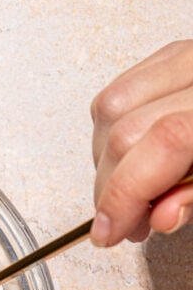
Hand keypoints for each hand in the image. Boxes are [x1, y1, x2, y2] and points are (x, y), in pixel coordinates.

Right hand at [90, 39, 192, 246]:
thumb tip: (160, 216)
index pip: (164, 141)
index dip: (124, 194)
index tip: (107, 233)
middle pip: (127, 128)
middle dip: (111, 189)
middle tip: (124, 225)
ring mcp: (190, 57)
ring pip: (111, 108)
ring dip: (106, 163)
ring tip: (130, 194)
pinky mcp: (176, 56)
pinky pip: (120, 91)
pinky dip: (111, 134)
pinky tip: (130, 160)